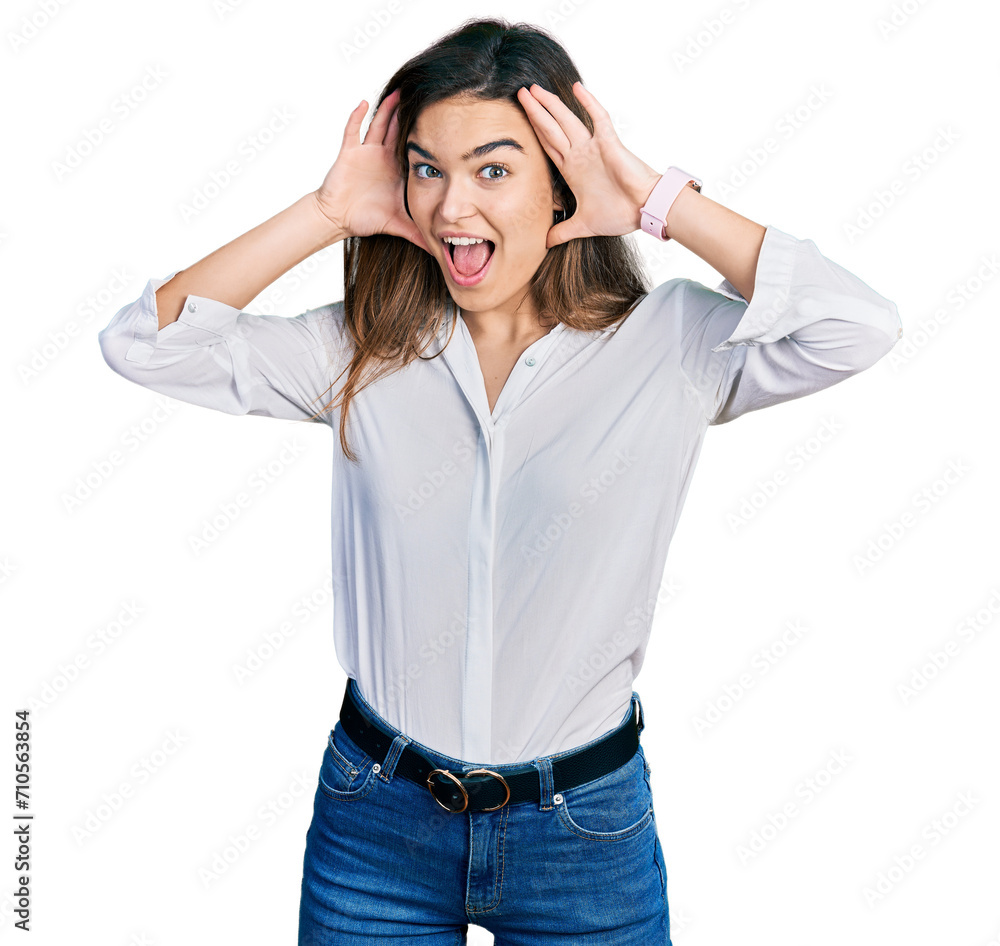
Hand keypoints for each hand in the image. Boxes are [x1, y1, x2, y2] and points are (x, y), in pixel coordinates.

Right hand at [313, 89, 430, 252]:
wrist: (338, 218)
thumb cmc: (366, 218)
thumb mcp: (398, 225)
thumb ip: (418, 234)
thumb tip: (439, 252)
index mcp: (396, 170)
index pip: (413, 148)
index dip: (426, 136)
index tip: (444, 122)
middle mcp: (383, 157)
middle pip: (399, 130)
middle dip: (410, 114)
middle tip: (425, 95)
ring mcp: (366, 152)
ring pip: (379, 125)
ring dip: (387, 109)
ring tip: (399, 91)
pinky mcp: (349, 153)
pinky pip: (353, 131)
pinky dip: (357, 116)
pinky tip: (364, 103)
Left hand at [516, 82, 663, 248]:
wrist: (644, 210)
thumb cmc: (619, 214)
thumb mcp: (583, 225)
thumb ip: (563, 231)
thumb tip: (546, 243)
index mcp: (572, 170)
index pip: (548, 146)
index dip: (534, 131)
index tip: (521, 118)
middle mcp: (580, 155)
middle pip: (552, 128)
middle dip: (536, 112)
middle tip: (521, 93)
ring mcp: (593, 147)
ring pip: (567, 121)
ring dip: (550, 105)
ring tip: (534, 89)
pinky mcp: (609, 143)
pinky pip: (598, 118)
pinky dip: (588, 103)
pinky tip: (577, 88)